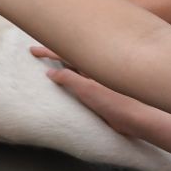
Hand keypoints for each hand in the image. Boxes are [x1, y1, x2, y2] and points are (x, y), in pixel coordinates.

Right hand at [28, 46, 148, 136]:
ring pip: (75, 69)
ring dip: (61, 66)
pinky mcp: (101, 92)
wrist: (138, 119)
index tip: (32, 51)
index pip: (64, 53)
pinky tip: (64, 84)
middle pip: (70, 57)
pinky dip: (69, 81)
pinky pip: (80, 83)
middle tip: (38, 53)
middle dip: (53, 54)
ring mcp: (98, 80)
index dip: (47, 52)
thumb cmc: (116, 102)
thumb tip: (51, 73)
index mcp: (91, 64)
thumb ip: (68, 79)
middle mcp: (95, 69)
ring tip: (47, 65)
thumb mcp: (87, 89)